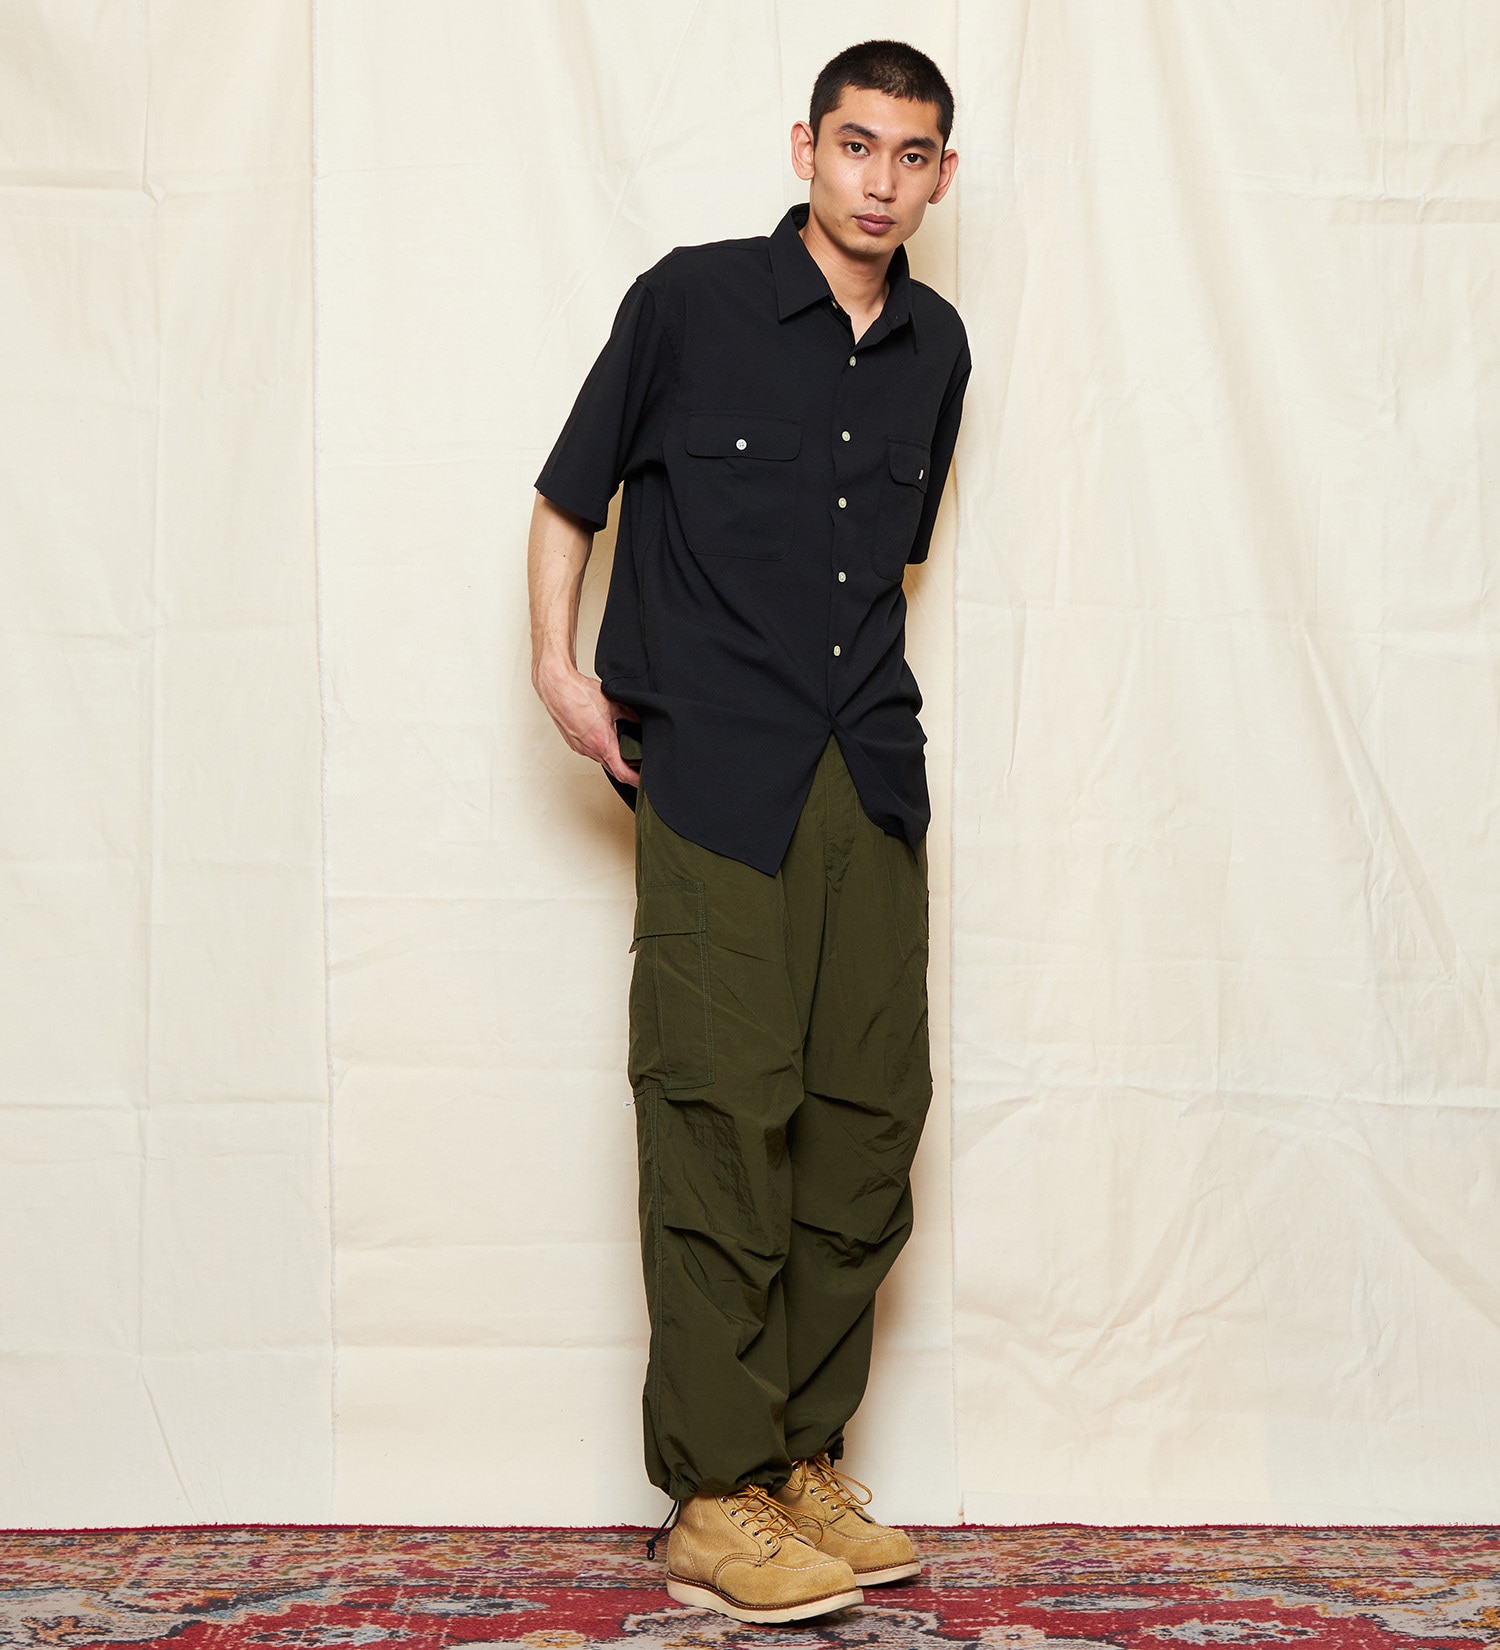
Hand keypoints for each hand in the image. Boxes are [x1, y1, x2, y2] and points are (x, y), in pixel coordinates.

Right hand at [534, 658, 638, 786]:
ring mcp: (580, 747)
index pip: (622, 773)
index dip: (636, 780)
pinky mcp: (573, 742)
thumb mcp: (614, 704)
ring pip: (601, 759)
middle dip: (627, 769)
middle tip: (640, 765)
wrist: (558, 687)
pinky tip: (605, 738)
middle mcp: (589, 750)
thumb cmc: (580, 694)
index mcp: (602, 744)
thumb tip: (641, 720)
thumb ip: (631, 715)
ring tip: (625, 750)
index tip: (644, 782)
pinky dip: (601, 749)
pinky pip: (590, 751)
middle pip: (612, 769)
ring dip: (613, 758)